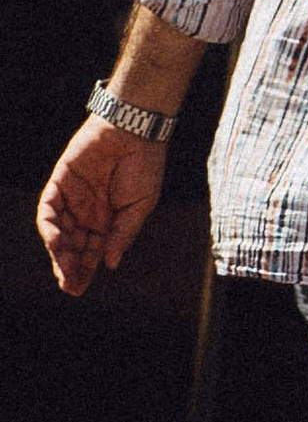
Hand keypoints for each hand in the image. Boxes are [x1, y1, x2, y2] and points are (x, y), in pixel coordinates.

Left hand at [37, 118, 168, 295]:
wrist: (136, 131)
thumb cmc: (144, 167)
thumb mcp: (140, 206)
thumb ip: (122, 234)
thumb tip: (109, 264)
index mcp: (107, 221)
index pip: (90, 252)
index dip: (83, 271)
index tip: (78, 290)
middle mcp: (86, 212)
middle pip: (72, 246)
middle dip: (68, 267)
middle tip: (69, 286)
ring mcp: (72, 198)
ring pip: (58, 231)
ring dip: (59, 251)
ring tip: (64, 268)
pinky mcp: (60, 181)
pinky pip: (49, 207)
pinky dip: (50, 225)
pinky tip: (57, 241)